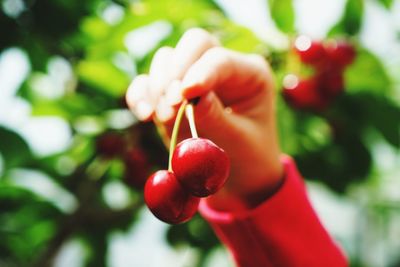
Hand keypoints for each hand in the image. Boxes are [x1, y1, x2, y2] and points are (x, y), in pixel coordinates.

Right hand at [126, 28, 282, 209]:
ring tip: (165, 118)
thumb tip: (190, 97)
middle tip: (171, 102)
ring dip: (158, 86)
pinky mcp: (170, 95)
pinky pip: (146, 83)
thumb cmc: (247, 158)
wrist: (238, 179)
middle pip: (194, 44)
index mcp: (250, 74)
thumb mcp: (238, 142)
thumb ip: (214, 118)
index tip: (184, 94)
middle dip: (177, 70)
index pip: (221, 60)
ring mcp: (193, 79)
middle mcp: (221, 69)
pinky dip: (140, 95)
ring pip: (166, 60)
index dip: (201, 72)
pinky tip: (145, 115)